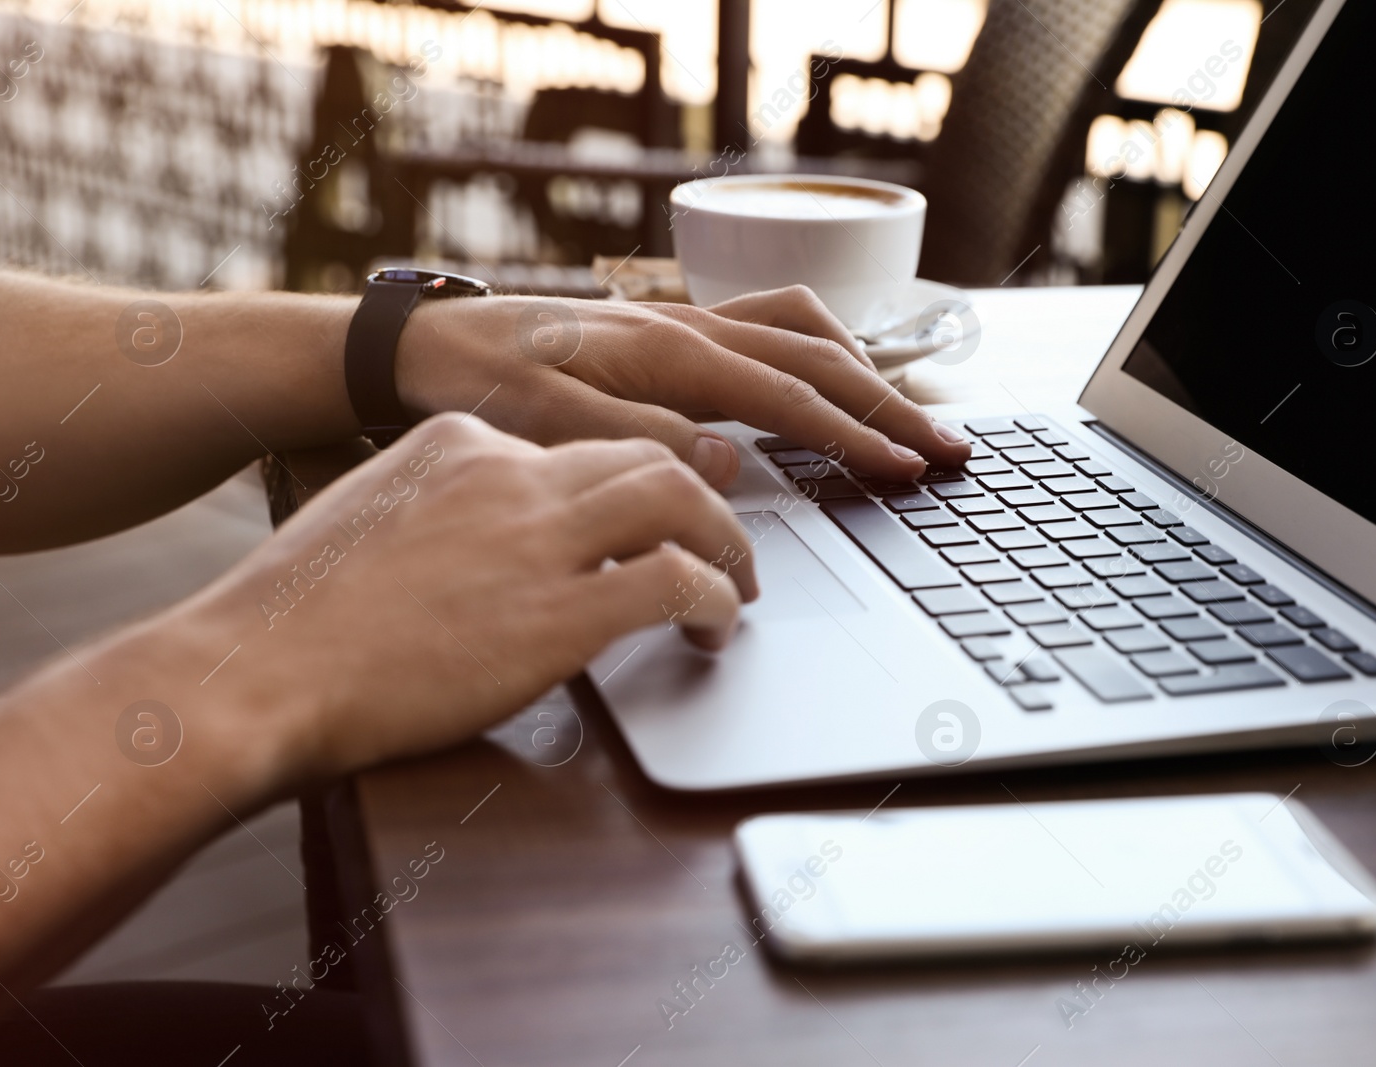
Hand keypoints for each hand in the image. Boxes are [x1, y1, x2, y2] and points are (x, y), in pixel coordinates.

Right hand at [191, 414, 754, 779]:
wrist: (253, 672)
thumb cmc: (291, 620)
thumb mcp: (371, 522)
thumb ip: (440, 515)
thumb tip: (487, 551)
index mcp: (459, 442)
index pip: (576, 446)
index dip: (626, 487)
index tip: (647, 521)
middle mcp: (508, 472)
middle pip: (646, 455)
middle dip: (701, 496)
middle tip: (724, 544)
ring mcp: (535, 538)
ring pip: (678, 499)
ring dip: (725, 542)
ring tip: (736, 585)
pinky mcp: (559, 614)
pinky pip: (674, 584)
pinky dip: (712, 602)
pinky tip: (713, 629)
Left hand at [394, 285, 970, 489]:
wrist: (427, 346)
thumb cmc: (480, 386)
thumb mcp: (546, 425)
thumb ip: (639, 440)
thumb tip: (729, 461)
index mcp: (670, 354)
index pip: (789, 396)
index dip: (855, 436)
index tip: (908, 468)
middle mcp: (690, 328)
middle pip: (818, 356)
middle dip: (889, 402)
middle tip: (948, 446)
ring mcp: (684, 324)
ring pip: (802, 329)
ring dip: (864, 367)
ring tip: (908, 413)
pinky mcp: (672, 334)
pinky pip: (769, 327)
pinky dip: (819, 350)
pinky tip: (830, 378)